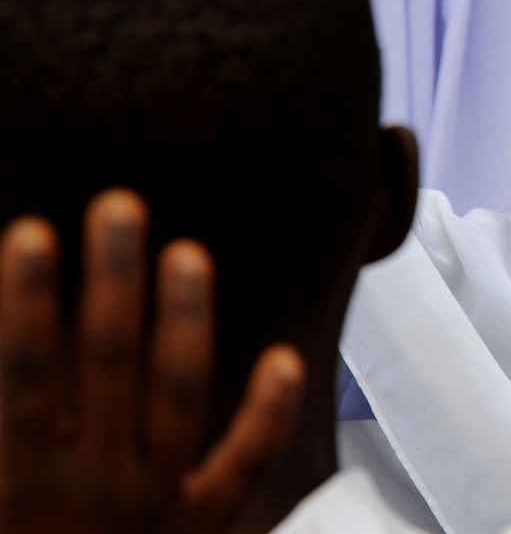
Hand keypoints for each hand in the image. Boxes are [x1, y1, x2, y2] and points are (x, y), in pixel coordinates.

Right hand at [0, 188, 305, 532]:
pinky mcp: (203, 528)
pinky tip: (286, 359)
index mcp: (22, 481)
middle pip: (105, 361)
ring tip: (186, 252)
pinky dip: (265, 416)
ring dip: (182, 320)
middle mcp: (92, 485)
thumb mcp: (2, 502)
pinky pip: (242, 468)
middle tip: (120, 205)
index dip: (27, 300)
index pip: (23, 372)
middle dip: (110, 280)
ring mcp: (154, 505)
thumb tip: (24, 369)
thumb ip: (22, 424)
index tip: (33, 231)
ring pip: (175, 394)